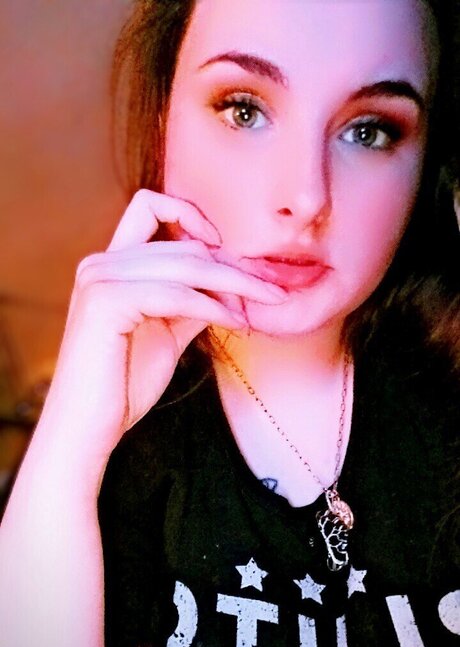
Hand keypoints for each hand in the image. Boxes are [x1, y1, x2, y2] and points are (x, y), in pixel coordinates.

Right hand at [41, 190, 285, 471]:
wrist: (89, 426)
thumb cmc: (124, 384)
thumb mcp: (167, 333)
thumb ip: (192, 302)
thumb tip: (233, 286)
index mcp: (109, 265)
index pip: (151, 208)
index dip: (193, 216)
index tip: (228, 249)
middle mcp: (100, 263)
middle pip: (184, 244)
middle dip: (235, 266)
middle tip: (272, 289)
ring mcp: (100, 278)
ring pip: (186, 262)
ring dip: (235, 283)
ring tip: (265, 303)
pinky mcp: (106, 301)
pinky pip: (176, 293)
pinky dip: (212, 305)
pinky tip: (235, 321)